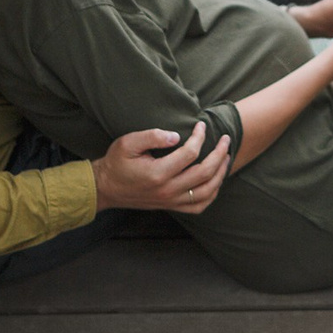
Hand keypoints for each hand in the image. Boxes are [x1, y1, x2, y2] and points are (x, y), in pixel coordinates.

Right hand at [91, 122, 231, 213]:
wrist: (106, 188)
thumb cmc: (116, 162)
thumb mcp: (127, 143)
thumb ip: (152, 136)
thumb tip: (176, 136)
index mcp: (157, 173)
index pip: (189, 153)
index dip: (200, 137)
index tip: (202, 125)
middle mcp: (167, 190)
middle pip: (204, 173)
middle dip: (219, 154)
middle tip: (225, 139)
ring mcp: (170, 201)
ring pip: (206, 192)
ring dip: (221, 174)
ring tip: (226, 157)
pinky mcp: (171, 206)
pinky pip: (199, 206)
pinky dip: (212, 194)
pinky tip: (216, 180)